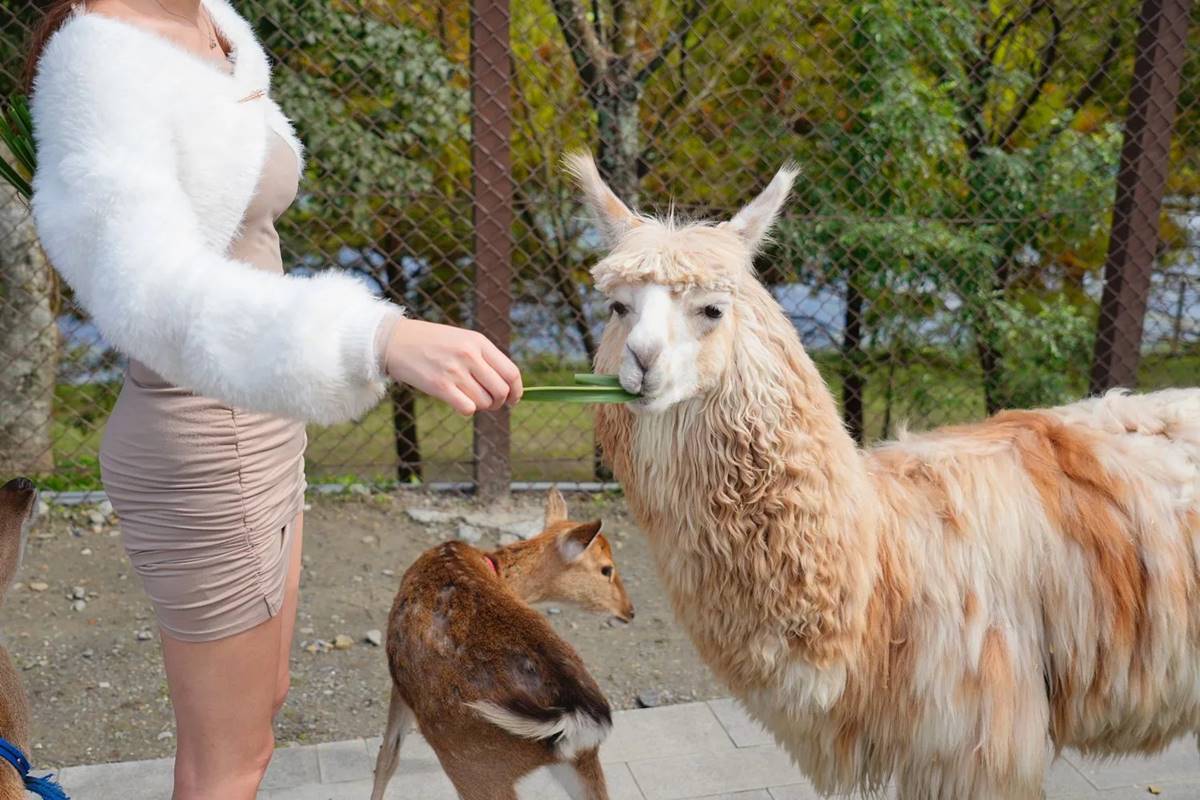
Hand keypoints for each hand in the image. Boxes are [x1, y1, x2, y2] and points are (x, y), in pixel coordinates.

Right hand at [384, 319, 522, 414]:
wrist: (396, 341)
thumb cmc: (432, 342)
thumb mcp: (463, 340)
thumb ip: (484, 358)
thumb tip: (507, 385)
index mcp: (479, 342)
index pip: (511, 372)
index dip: (517, 391)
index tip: (514, 399)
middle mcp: (470, 355)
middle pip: (501, 391)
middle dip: (499, 402)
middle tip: (490, 403)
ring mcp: (455, 371)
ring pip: (484, 402)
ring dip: (481, 406)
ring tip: (469, 398)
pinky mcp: (440, 386)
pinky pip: (467, 408)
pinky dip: (467, 410)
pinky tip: (458, 402)